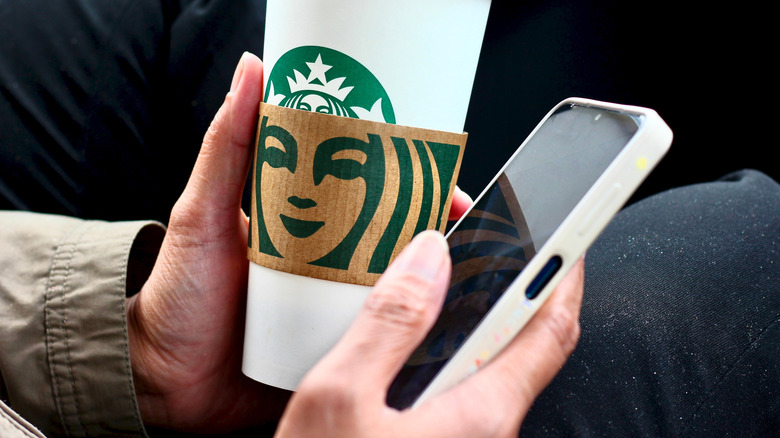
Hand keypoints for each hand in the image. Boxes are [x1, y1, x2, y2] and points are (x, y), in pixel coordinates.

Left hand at [126, 52, 473, 432]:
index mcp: (304, 220)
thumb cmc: (179, 294)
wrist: (166, 381)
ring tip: (462, 273)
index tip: (441, 168)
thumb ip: (226, 148)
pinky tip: (432, 324)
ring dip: (429, 280)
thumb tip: (252, 71)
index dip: (411, 174)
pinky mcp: (335, 349)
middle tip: (461, 221)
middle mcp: (326, 260)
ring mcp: (333, 306)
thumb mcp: (202, 214)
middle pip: (392, 235)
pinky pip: (382, 337)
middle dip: (432, 226)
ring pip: (397, 287)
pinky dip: (409, 329)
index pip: (366, 187)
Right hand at [276, 232, 584, 437]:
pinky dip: (444, 348)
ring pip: (486, 364)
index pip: (551, 328)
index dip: (566, 272)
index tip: (571, 231)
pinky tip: (405, 337)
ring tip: (436, 274)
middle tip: (484, 239)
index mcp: (481, 410)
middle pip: (522, 342)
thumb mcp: (341, 399)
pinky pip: (459, 387)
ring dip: (471, 314)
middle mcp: (486, 428)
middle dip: (511, 283)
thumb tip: (428, 256)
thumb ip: (390, 322)